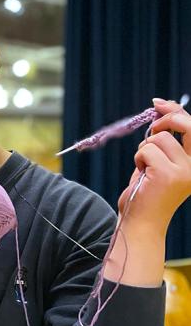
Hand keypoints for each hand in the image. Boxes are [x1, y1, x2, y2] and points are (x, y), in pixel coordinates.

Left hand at [117, 98, 190, 230]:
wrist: (141, 222)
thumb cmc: (148, 191)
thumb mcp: (160, 160)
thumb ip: (166, 138)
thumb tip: (162, 107)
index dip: (176, 110)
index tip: (158, 103)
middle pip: (188, 125)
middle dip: (165, 120)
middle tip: (152, 129)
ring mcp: (186, 171)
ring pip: (158, 138)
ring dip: (144, 150)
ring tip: (146, 168)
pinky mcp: (168, 175)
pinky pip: (146, 150)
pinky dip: (138, 159)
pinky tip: (142, 175)